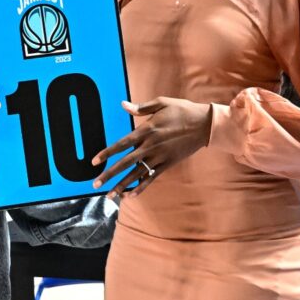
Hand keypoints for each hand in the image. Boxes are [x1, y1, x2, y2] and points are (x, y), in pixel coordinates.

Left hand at [91, 98, 211, 200]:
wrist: (205, 125)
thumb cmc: (182, 111)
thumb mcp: (162, 103)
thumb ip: (141, 108)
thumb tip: (123, 105)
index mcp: (146, 130)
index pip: (121, 144)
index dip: (107, 153)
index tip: (94, 162)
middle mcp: (150, 145)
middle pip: (125, 163)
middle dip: (109, 175)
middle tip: (95, 184)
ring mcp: (160, 156)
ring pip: (136, 174)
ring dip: (122, 185)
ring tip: (109, 195)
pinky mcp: (168, 164)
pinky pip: (151, 177)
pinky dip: (141, 187)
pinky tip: (130, 196)